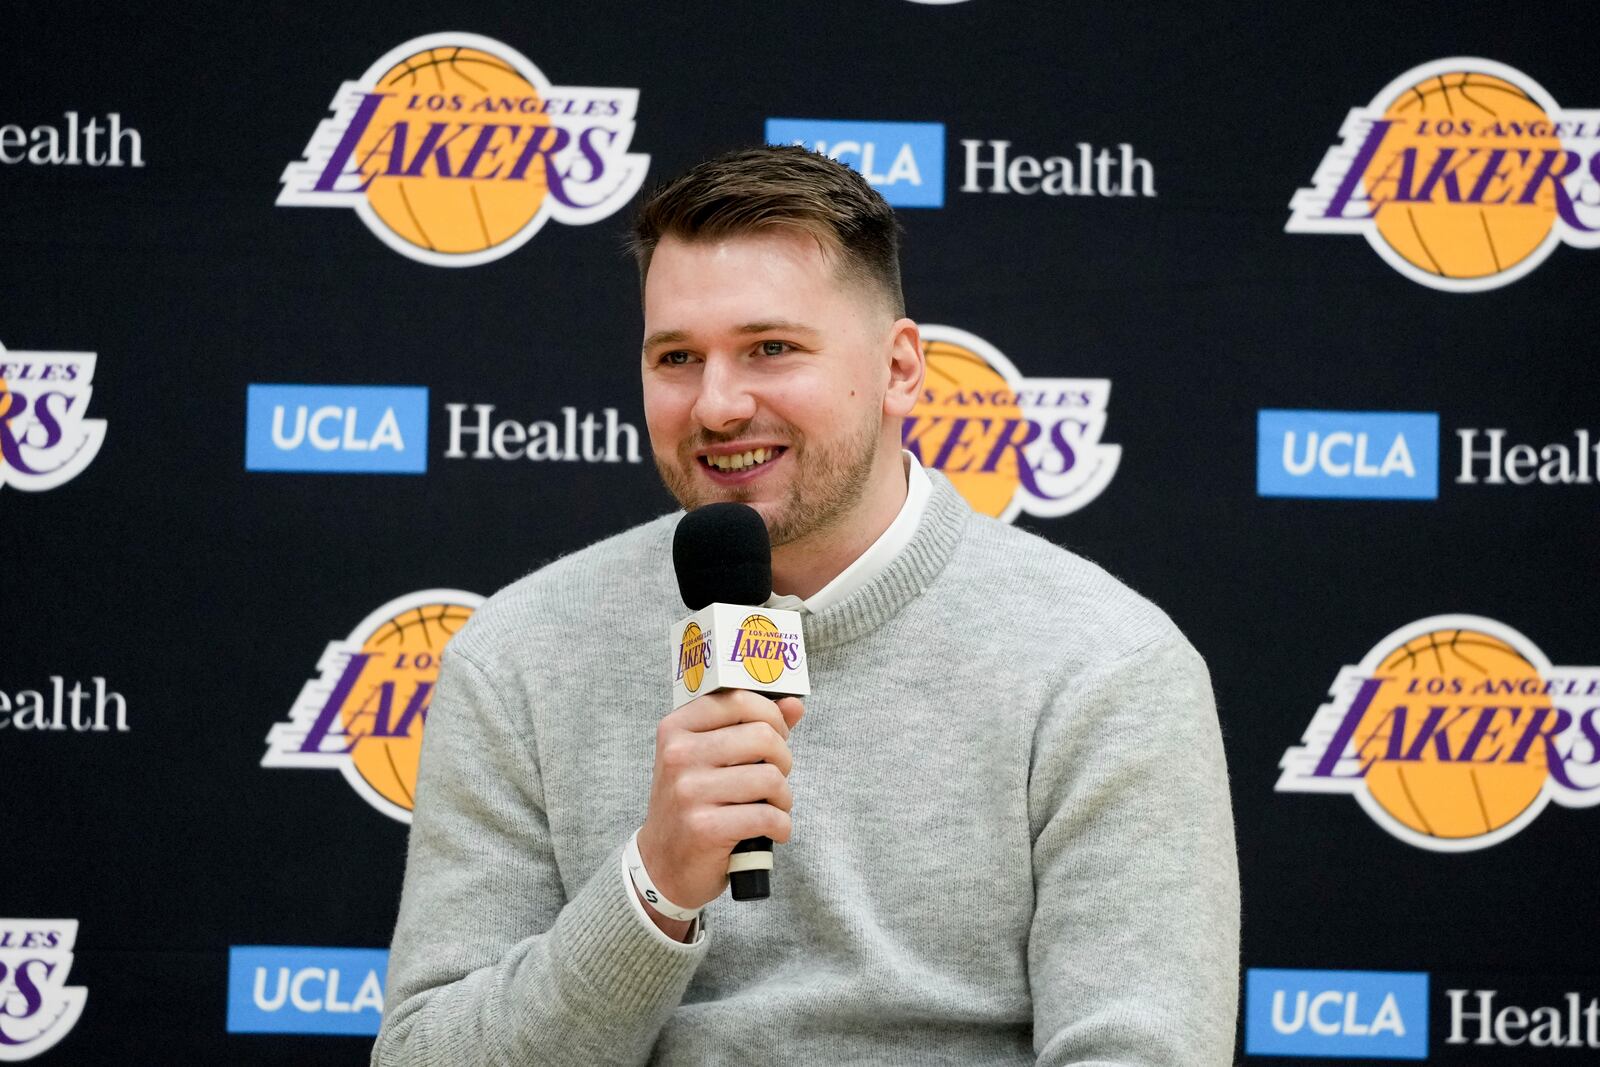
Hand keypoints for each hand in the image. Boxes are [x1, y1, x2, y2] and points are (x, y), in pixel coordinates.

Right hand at [637, 691, 804, 911]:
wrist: (662, 864)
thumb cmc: (692, 804)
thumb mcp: (708, 758)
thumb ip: (751, 726)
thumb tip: (794, 704)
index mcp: (676, 728)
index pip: (739, 700)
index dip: (771, 715)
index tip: (775, 734)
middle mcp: (678, 755)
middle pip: (762, 736)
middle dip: (783, 759)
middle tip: (775, 777)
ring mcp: (689, 792)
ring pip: (770, 777)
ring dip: (784, 797)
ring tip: (773, 806)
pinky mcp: (704, 828)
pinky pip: (767, 816)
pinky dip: (781, 826)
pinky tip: (773, 830)